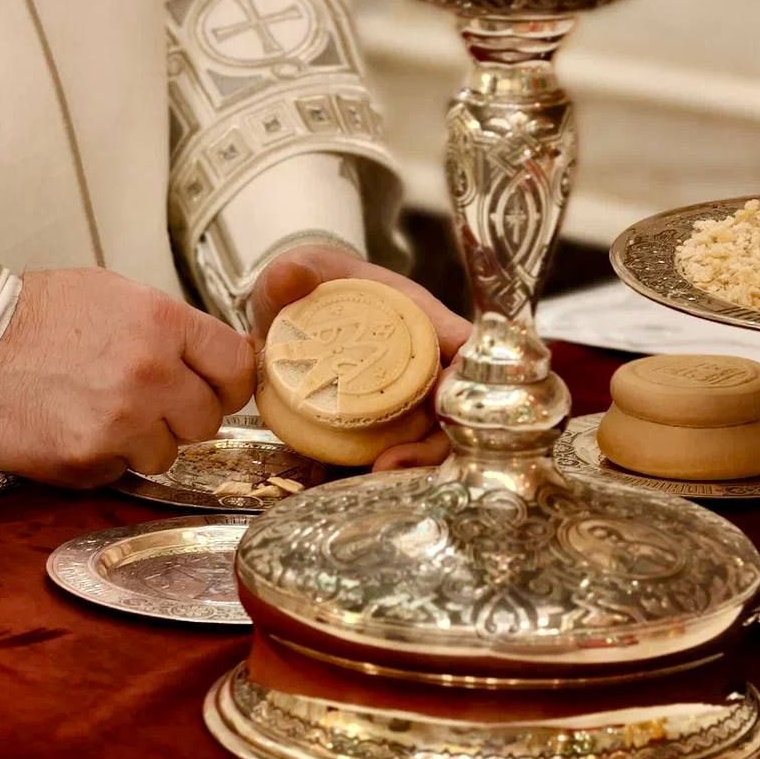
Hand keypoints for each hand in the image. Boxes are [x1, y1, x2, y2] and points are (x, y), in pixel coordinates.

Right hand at [0, 268, 254, 487]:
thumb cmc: (35, 315)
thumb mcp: (116, 295)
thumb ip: (172, 328)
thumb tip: (215, 357)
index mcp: (162, 323)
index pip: (237, 367)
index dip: (229, 383)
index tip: (216, 387)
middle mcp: (150, 373)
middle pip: (208, 419)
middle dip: (182, 415)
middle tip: (147, 401)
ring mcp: (120, 420)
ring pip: (167, 454)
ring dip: (143, 441)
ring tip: (102, 412)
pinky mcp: (88, 457)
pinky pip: (123, 471)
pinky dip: (105, 458)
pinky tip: (76, 427)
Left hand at [251, 245, 469, 470]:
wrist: (286, 312)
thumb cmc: (312, 284)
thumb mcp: (300, 272)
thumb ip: (292, 273)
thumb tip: (290, 273)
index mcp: (420, 322)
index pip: (469, 350)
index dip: (473, 380)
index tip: (449, 407)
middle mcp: (422, 366)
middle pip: (456, 410)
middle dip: (435, 443)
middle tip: (393, 463)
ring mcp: (403, 401)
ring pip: (428, 441)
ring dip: (411, 465)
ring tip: (373, 478)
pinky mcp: (376, 427)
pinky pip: (388, 454)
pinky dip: (378, 473)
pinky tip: (352, 486)